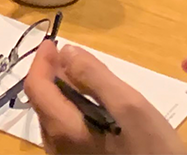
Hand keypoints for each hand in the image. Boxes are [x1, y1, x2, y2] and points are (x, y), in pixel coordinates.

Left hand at [26, 39, 186, 153]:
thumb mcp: (128, 105)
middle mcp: (55, 148)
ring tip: (90, 83)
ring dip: (66, 95)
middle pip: (44, 103)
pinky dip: (74, 113)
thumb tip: (67, 52)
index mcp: (63, 130)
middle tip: (77, 60)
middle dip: (55, 76)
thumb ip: (94, 75)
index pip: (36, 86)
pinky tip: (97, 111)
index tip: (54, 42)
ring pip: (55, 118)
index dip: (42, 60)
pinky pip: (67, 133)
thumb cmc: (151, 150)